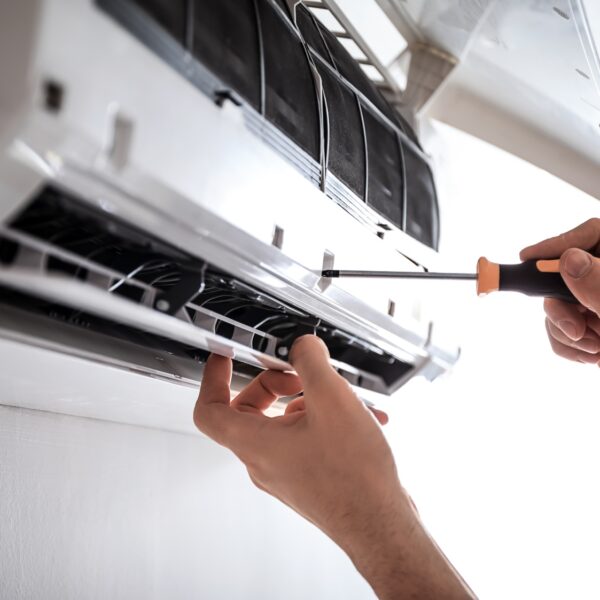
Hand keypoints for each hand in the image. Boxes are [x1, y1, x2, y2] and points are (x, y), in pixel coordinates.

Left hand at [194, 335, 474, 598]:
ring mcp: (285, 472)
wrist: (381, 525)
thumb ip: (310, 361)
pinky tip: (358, 417)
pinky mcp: (306, 477)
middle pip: (249, 410)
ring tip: (341, 397)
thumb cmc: (354, 477)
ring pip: (283, 423)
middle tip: (298, 374)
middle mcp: (264, 461)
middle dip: (274, 384)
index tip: (225, 357)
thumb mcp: (332, 400)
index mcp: (256, 443)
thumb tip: (302, 346)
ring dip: (308, 400)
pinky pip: (304, 438)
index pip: (210, 409)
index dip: (212, 377)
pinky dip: (324, 420)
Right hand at [521, 218, 599, 363]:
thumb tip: (570, 260)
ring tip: (597, 350)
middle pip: (564, 276)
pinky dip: (569, 346)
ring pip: (558, 305)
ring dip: (567, 332)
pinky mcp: (591, 326)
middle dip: (562, 308)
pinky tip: (593, 355)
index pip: (592, 235)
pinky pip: (561, 328)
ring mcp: (597, 303)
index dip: (558, 244)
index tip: (529, 258)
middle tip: (575, 330)